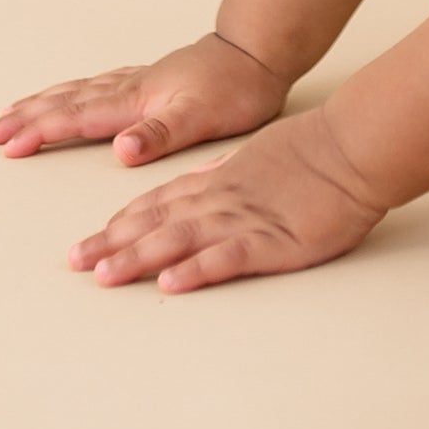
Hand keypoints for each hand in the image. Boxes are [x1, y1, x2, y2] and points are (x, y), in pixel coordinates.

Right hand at [0, 32, 286, 164]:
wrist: (259, 51)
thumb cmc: (235, 87)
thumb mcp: (202, 116)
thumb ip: (160, 133)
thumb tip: (119, 150)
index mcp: (136, 100)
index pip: (78, 118)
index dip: (41, 132)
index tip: (6, 145)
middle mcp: (131, 88)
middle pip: (67, 101)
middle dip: (27, 117)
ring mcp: (138, 81)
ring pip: (78, 91)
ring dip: (42, 102)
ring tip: (14, 111)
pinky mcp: (150, 80)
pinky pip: (96, 86)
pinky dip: (71, 93)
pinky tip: (71, 95)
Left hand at [70, 109, 383, 290]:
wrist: (352, 146)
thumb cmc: (312, 150)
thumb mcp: (257, 155)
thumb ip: (225, 172)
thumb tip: (195, 182)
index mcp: (219, 181)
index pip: (160, 202)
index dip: (122, 222)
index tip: (92, 240)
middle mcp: (221, 200)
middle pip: (157, 222)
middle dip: (114, 243)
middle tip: (76, 261)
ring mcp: (244, 219)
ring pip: (181, 239)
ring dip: (140, 257)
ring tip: (105, 275)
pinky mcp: (271, 241)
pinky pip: (227, 258)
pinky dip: (196, 270)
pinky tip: (170, 283)